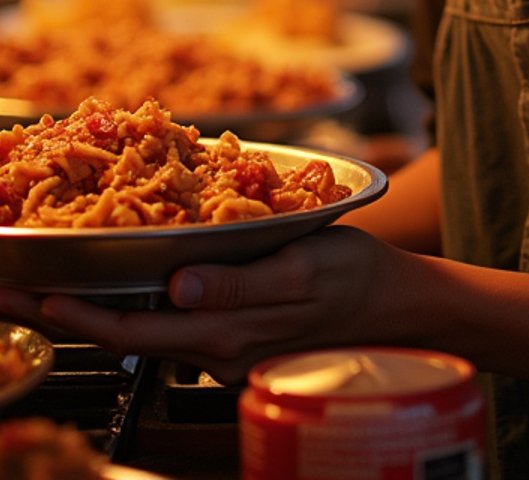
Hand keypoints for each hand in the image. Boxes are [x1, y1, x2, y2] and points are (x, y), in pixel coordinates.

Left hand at [0, 225, 402, 386]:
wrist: (400, 308)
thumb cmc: (356, 281)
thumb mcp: (303, 270)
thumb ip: (239, 282)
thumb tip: (179, 286)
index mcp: (224, 332)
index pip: (130, 329)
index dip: (75, 312)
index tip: (31, 291)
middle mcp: (214, 348)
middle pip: (123, 332)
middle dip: (64, 308)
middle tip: (12, 285)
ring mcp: (224, 347)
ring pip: (144, 327)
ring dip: (94, 305)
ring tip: (49, 278)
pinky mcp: (238, 335)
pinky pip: (176, 320)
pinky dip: (138, 301)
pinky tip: (124, 279)